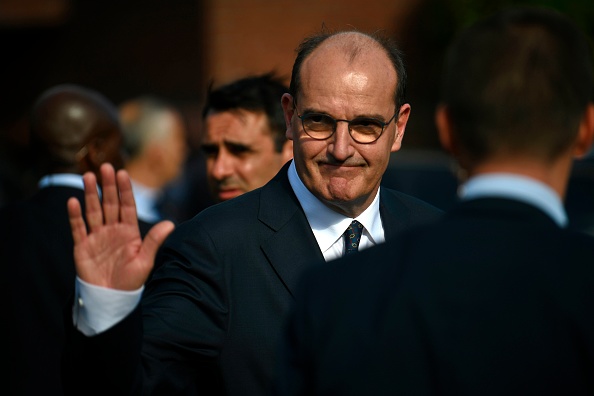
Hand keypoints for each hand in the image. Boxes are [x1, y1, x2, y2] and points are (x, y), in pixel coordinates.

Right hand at [68, 163, 174, 289]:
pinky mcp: (82, 246)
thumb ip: (154, 241)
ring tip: (88, 176)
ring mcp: (97, 237)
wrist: (112, 298)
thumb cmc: (131, 281)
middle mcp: (112, 230)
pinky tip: (73, 201)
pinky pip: (78, 228)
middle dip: (107, 186)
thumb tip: (170, 223)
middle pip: (109, 203)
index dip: (125, 190)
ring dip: (90, 194)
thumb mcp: (145, 260)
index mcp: (129, 231)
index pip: (127, 206)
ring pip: (93, 211)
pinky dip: (75, 216)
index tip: (123, 173)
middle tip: (105, 167)